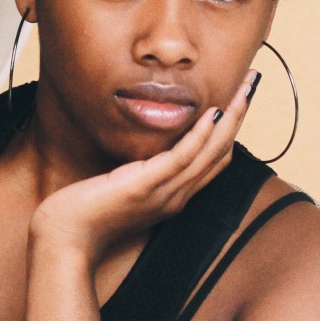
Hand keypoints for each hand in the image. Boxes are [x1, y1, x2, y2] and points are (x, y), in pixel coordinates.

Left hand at [28, 72, 258, 267]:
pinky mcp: (145, 186)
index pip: (215, 159)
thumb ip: (143, 168)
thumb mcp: (124, 184)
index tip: (239, 96)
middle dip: (239, 114)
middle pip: (221, 151)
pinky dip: (201, 136)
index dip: (231, 128)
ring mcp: (164, 192)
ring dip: (231, 117)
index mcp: (174, 194)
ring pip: (210, 152)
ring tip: (244, 88)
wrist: (66, 238)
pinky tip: (213, 113)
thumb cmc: (88, 211)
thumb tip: (150, 143)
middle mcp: (177, 195)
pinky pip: (182, 158)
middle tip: (252, 82)